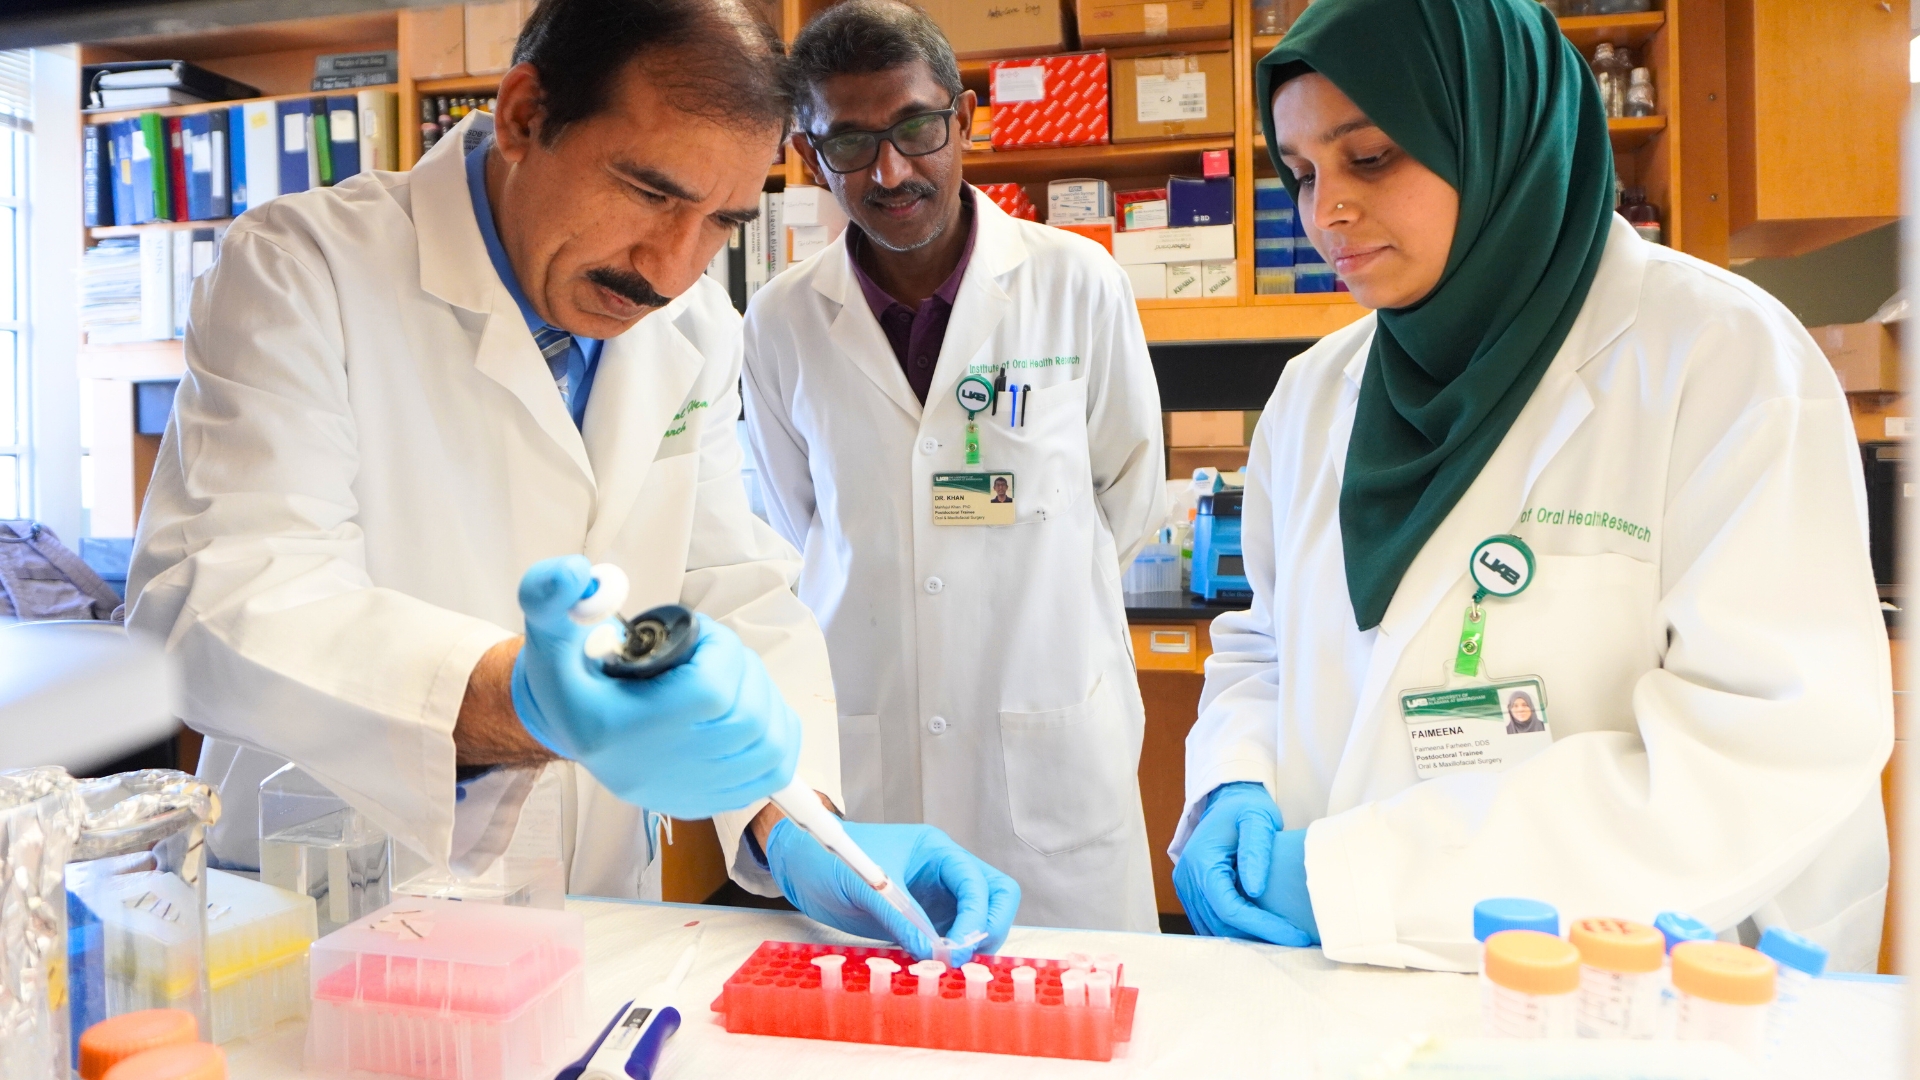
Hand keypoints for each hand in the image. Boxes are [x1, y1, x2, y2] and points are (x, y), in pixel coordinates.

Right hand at [509, 556, 800, 819]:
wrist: (571, 729)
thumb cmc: (569, 675)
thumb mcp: (549, 631)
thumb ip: (547, 595)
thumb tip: (576, 573)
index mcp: (619, 729)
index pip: (709, 691)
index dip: (720, 650)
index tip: (699, 632)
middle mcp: (656, 769)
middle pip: (746, 718)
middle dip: (743, 671)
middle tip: (716, 653)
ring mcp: (686, 791)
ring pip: (767, 745)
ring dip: (765, 699)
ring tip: (732, 678)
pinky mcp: (707, 799)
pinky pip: (772, 773)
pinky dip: (777, 734)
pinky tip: (753, 709)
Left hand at [766, 818, 1019, 964]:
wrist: (799, 864)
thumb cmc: (827, 857)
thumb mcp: (863, 884)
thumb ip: (900, 916)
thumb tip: (933, 952)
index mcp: (935, 851)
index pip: (975, 881)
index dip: (973, 916)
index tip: (956, 947)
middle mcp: (943, 872)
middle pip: (994, 896)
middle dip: (989, 927)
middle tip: (965, 957)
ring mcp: (935, 897)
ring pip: (978, 920)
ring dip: (971, 944)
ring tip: (947, 967)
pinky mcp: (921, 919)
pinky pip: (948, 938)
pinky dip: (948, 954)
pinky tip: (933, 968)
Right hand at [1173, 782, 1315, 945]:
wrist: (1227, 802)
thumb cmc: (1245, 808)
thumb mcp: (1257, 820)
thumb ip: (1256, 851)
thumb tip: (1255, 890)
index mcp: (1201, 862)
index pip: (1229, 908)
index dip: (1262, 926)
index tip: (1295, 935)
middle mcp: (1187, 879)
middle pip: (1221, 924)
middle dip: (1259, 936)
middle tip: (1296, 941)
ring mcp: (1187, 888)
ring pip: (1215, 929)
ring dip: (1248, 938)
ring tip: (1284, 938)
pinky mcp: (1193, 894)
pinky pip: (1212, 922)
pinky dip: (1237, 930)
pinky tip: (1263, 929)